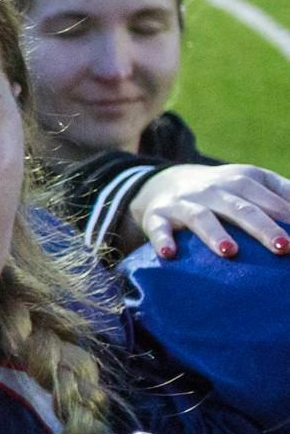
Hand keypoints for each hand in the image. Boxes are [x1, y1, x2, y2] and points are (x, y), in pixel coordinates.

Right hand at [127, 163, 289, 260]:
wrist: (167, 183)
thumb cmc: (225, 191)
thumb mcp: (254, 182)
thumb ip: (283, 192)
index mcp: (242, 179)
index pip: (269, 198)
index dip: (287, 215)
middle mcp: (213, 189)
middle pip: (241, 208)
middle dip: (262, 227)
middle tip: (282, 246)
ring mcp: (184, 202)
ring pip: (201, 217)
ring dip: (215, 234)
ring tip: (230, 252)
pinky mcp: (158, 216)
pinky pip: (159, 228)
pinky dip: (162, 240)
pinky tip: (169, 253)